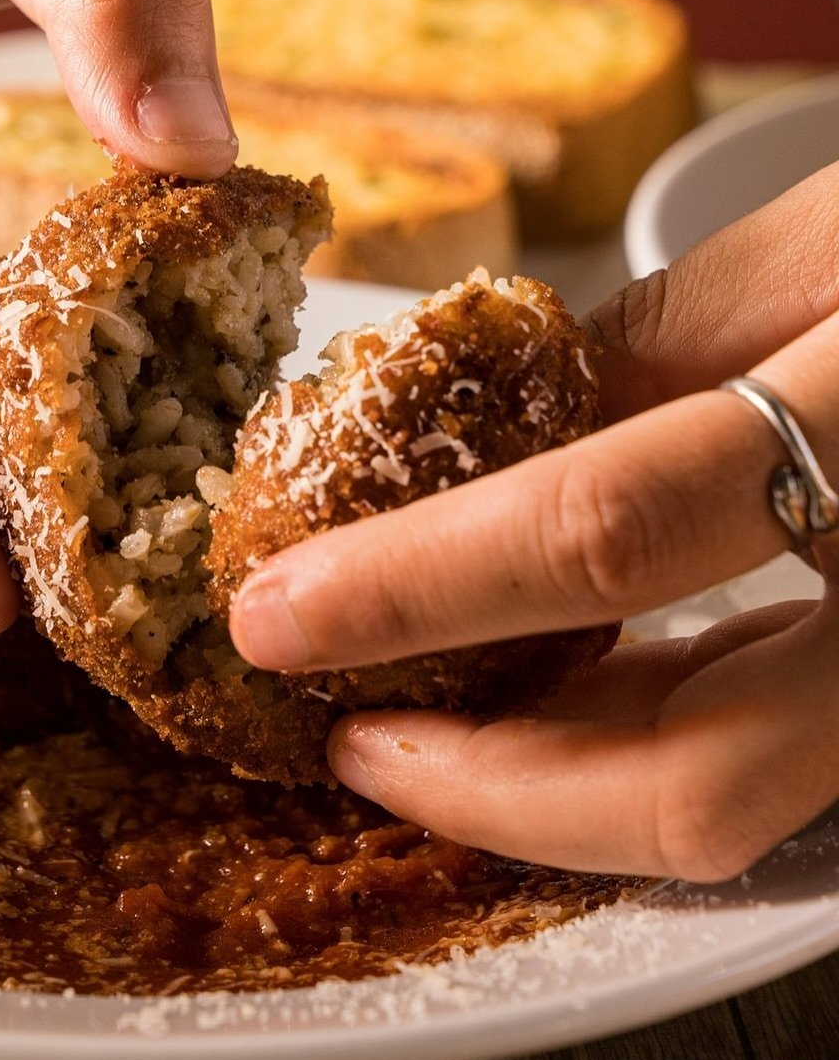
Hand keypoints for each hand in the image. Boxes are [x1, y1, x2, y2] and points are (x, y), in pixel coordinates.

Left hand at [229, 162, 838, 880]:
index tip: (275, 611)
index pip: (611, 531)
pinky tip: (558, 706)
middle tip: (348, 736)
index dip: (416, 587)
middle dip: (482, 784)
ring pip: (745, 808)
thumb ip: (639, 358)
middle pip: (698, 777)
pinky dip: (650, 751)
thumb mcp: (816, 251)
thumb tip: (462, 439)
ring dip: (552, 790)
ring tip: (424, 732)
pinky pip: (787, 768)